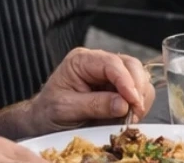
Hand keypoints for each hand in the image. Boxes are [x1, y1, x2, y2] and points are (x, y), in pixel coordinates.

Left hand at [26, 49, 154, 134]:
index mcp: (82, 60)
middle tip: (136, 111)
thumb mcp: (65, 109)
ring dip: (140, 97)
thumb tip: (123, 104)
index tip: (132, 100)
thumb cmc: (48, 112)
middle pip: (131, 65)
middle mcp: (100, 62)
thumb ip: (94, 105)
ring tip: (131, 117)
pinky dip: (139, 104)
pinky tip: (130, 116)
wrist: (43, 122)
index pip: (111, 63)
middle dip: (137, 88)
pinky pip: (139, 91)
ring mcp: (111, 74)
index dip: (126, 80)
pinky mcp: (119, 88)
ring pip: (140, 77)